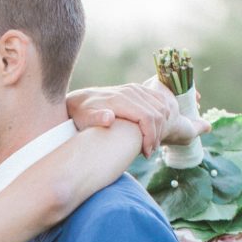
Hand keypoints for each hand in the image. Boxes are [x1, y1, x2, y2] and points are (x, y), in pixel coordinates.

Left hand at [66, 82, 208, 156]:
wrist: (80, 99)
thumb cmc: (81, 114)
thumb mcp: (84, 118)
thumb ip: (96, 118)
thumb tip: (109, 118)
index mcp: (120, 100)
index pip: (147, 117)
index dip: (150, 137)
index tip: (146, 152)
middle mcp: (131, 91)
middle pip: (157, 113)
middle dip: (157, 135)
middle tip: (149, 152)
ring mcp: (135, 89)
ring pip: (161, 107)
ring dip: (161, 127)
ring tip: (150, 144)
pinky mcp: (138, 89)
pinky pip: (159, 101)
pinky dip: (161, 116)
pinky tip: (154, 131)